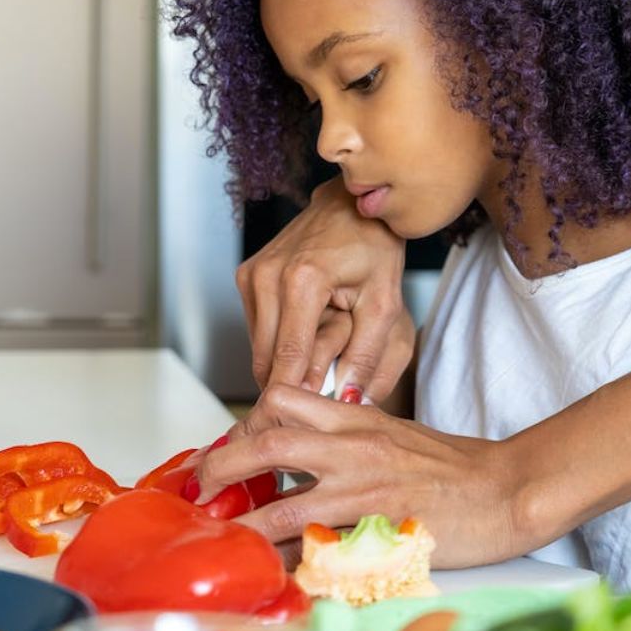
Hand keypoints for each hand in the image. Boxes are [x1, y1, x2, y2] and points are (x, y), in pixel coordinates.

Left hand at [196, 385, 524, 567]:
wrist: (506, 486)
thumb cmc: (454, 464)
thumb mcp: (392, 431)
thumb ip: (346, 435)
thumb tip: (304, 449)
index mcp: (355, 417)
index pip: (283, 399)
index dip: (246, 419)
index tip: (228, 443)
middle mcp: (352, 447)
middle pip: (267, 442)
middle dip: (222, 463)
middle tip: (203, 483)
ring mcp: (362, 492)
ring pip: (282, 505)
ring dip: (243, 525)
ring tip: (222, 536)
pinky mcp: (376, 533)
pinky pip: (321, 551)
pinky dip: (293, 562)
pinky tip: (278, 570)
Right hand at [236, 177, 410, 400]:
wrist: (348, 207)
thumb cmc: (372, 249)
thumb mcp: (385, 303)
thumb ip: (368, 355)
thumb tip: (349, 400)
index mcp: (302, 280)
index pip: (288, 357)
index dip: (293, 396)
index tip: (302, 424)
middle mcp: (267, 276)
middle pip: (266, 359)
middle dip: (289, 386)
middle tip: (315, 406)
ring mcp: (251, 274)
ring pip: (258, 349)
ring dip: (282, 366)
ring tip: (316, 364)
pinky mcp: (245, 276)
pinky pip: (256, 330)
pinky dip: (276, 344)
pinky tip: (303, 338)